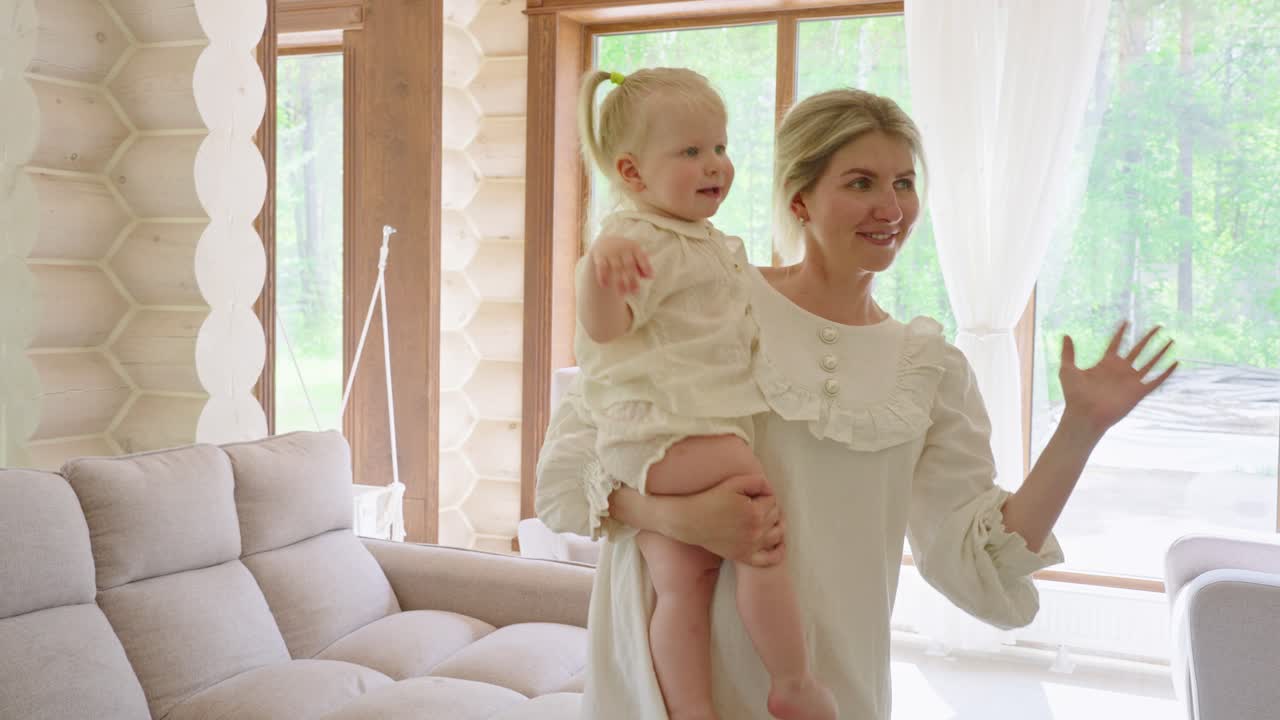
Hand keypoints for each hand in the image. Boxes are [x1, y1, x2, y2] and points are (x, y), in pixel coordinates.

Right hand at [590, 234, 652, 294]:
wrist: (604, 241)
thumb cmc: (625, 253)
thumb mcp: (635, 256)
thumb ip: (643, 266)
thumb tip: (651, 276)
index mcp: (634, 247)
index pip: (641, 257)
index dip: (646, 266)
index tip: (650, 277)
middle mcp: (623, 248)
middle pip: (629, 265)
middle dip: (632, 279)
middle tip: (635, 293)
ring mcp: (611, 252)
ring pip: (616, 268)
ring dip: (619, 282)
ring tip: (622, 294)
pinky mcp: (600, 255)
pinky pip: (602, 267)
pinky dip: (603, 276)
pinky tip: (605, 286)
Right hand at [678, 474, 784, 566]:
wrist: (690, 521)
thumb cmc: (711, 499)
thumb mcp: (733, 483)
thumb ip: (757, 481)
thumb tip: (771, 490)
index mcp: (755, 512)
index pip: (773, 500)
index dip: (764, 494)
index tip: (751, 494)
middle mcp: (756, 531)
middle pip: (776, 516)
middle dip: (769, 507)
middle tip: (755, 504)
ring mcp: (751, 546)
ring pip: (777, 535)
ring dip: (775, 525)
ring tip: (765, 518)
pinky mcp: (744, 557)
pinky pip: (770, 559)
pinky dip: (778, 552)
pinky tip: (778, 544)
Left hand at [1060, 322, 1177, 433]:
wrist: (1084, 415)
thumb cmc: (1074, 395)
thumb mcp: (1067, 370)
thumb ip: (1068, 353)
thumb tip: (1065, 335)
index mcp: (1105, 363)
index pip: (1116, 343)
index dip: (1121, 332)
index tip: (1127, 321)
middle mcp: (1120, 370)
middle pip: (1138, 349)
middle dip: (1148, 338)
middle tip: (1158, 326)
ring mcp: (1130, 381)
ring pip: (1150, 362)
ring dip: (1161, 351)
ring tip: (1171, 340)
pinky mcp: (1138, 392)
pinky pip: (1156, 380)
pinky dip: (1166, 372)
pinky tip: (1176, 362)